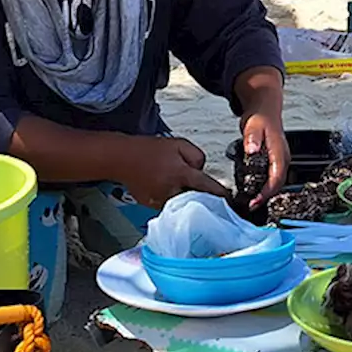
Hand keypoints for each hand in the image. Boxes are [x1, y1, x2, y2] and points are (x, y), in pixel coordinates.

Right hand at [107, 136, 228, 209]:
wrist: (122, 158)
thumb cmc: (149, 150)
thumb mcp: (179, 144)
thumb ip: (197, 156)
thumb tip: (202, 171)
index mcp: (180, 174)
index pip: (207, 187)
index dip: (221, 194)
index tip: (230, 200)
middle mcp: (171, 190)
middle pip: (197, 200)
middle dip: (203, 198)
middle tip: (206, 193)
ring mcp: (160, 201)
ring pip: (183, 205)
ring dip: (188, 200)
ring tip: (180, 188)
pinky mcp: (152, 206)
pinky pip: (170, 207)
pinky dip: (173, 201)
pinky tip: (167, 190)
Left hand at [233, 66, 288, 208]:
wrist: (265, 109)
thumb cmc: (260, 117)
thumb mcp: (253, 124)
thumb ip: (252, 137)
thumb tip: (252, 149)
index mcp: (280, 152)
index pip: (277, 177)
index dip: (267, 192)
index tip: (256, 200)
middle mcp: (283, 158)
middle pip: (278, 184)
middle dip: (266, 197)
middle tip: (251, 206)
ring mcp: (280, 160)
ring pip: (276, 182)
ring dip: (266, 194)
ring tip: (252, 203)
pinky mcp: (275, 162)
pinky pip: (272, 178)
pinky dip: (264, 187)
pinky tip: (254, 192)